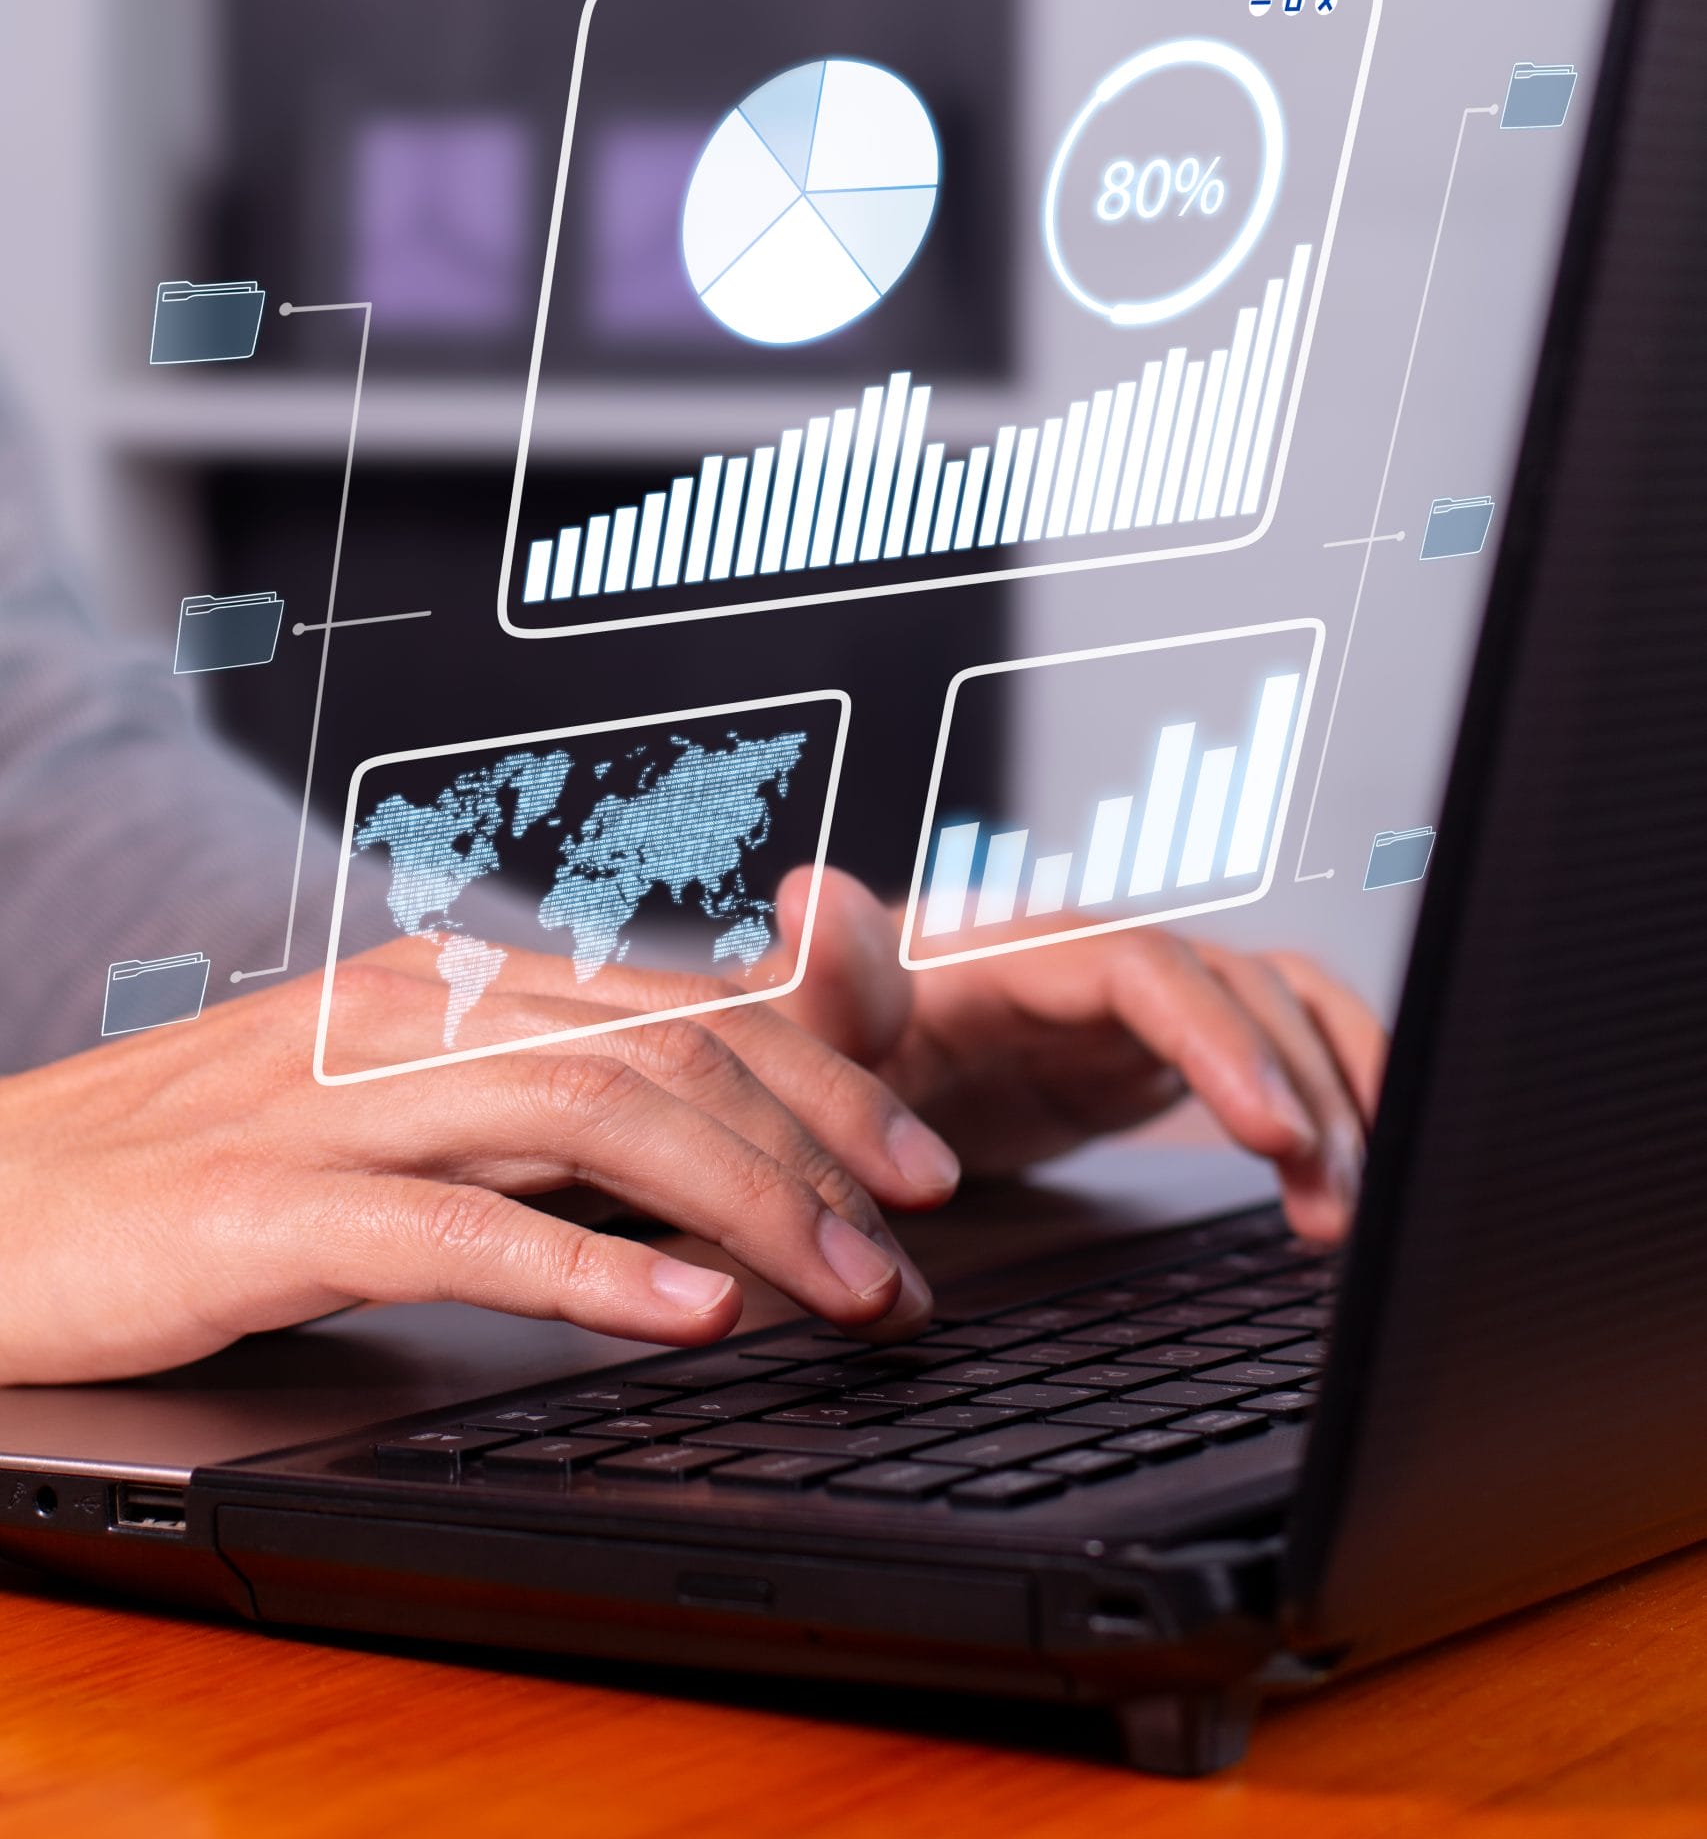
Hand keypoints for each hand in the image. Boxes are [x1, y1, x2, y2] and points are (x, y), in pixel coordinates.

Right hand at [0, 939, 960, 1383]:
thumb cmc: (197, 1165)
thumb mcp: (393, 1112)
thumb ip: (540, 1104)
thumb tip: (702, 1136)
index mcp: (450, 982)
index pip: (680, 1002)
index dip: (823, 1077)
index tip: (921, 1161)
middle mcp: (412, 1014)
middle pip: (668, 1048)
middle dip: (820, 1145)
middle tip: (917, 1244)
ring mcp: (338, 1101)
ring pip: (593, 1113)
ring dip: (749, 1204)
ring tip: (847, 1286)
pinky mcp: (265, 1206)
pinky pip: (458, 1227)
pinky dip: (592, 1270)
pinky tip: (688, 1316)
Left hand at [778, 869, 1386, 1243]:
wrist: (815, 1067)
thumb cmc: (803, 1049)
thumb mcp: (797, 1035)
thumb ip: (819, 983)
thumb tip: (811, 895)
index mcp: (1008, 949)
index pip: (1140, 967)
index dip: (1216, 1039)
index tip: (1272, 1129)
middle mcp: (1086, 958)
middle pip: (1230, 989)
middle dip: (1298, 1086)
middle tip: (1332, 1197)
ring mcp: (1129, 1003)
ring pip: (1270, 1017)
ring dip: (1327, 1100)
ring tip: (1343, 1213)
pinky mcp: (1154, 1051)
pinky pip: (1272, 1049)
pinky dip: (1332, 1090)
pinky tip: (1355, 1173)